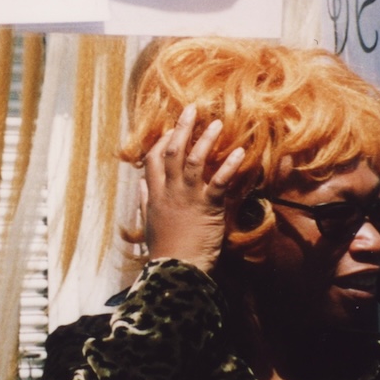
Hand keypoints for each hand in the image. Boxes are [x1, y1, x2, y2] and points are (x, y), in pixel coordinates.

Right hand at [140, 106, 245, 273]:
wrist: (176, 270)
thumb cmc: (165, 251)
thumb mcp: (148, 223)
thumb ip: (144, 200)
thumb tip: (139, 183)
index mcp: (155, 195)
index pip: (153, 159)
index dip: (162, 141)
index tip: (171, 128)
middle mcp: (170, 191)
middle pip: (172, 152)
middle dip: (182, 128)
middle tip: (191, 109)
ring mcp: (188, 197)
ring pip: (194, 160)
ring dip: (206, 140)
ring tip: (216, 123)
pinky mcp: (207, 207)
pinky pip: (219, 181)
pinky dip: (229, 165)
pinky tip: (240, 152)